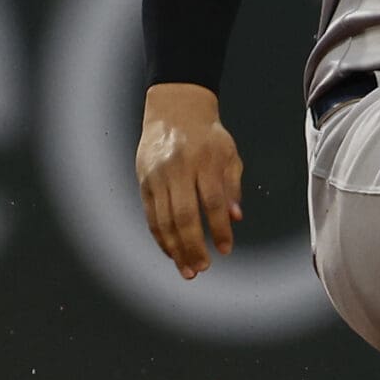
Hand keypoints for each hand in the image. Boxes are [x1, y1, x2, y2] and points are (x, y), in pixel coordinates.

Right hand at [135, 82, 243, 277]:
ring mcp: (157, 176)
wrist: (174, 110)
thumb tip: (236, 217)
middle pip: (184, 214)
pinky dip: (160, 237)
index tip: (226, 248)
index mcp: (204, 160)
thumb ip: (232, 185)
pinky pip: (151, 215)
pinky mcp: (143, 182)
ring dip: (175, 248)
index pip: (212, 201)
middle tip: (203, 267)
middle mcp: (178, 168)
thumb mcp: (229, 153)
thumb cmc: (207, 135)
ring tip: (187, 269)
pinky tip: (171, 252)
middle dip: (193, 246)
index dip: (219, 228)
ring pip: (163, 219)